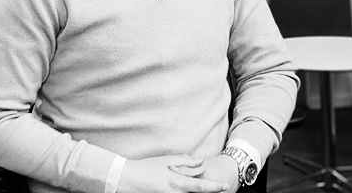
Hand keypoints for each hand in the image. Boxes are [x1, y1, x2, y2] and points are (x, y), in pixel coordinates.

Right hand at [117, 154, 231, 192]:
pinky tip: (183, 187)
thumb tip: (200, 162)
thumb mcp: (165, 161)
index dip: (214, 186)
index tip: (225, 186)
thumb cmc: (145, 168)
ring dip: (194, 191)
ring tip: (196, 185)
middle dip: (207, 191)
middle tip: (217, 188)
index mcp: (175, 182)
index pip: (200, 186)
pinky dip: (184, 192)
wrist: (126, 180)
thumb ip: (184, 161)